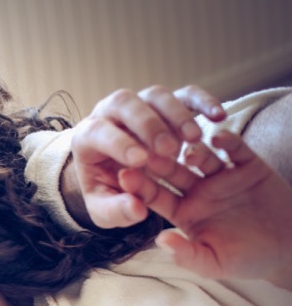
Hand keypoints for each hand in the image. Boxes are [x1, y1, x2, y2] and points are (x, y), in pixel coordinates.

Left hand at [70, 85, 225, 228]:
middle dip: (147, 125)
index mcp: (88, 140)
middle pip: (125, 104)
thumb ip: (117, 211)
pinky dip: (202, 101)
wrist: (122, 177)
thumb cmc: (111, 193)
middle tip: (169, 150)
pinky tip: (218, 117)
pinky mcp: (169, 104)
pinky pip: (186, 94)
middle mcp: (111, 115)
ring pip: (156, 96)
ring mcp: (141, 105)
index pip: (97, 132)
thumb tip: (136, 209)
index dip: (118, 143)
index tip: (140, 161)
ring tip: (194, 139)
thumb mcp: (107, 210)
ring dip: (176, 114)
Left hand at [121, 131, 291, 288]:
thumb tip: (160, 240)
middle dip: (159, 161)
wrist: (289, 247)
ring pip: (202, 157)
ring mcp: (221, 175)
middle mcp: (197, 190)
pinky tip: (218, 137)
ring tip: (185, 149)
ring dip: (192, 150)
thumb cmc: (248, 259)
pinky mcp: (248, 164)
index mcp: (182, 212)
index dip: (141, 187)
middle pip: (173, 172)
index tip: (123, 176)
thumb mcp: (215, 264)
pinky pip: (235, 149)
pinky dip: (227, 140)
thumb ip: (187, 255)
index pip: (156, 197)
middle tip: (144, 149)